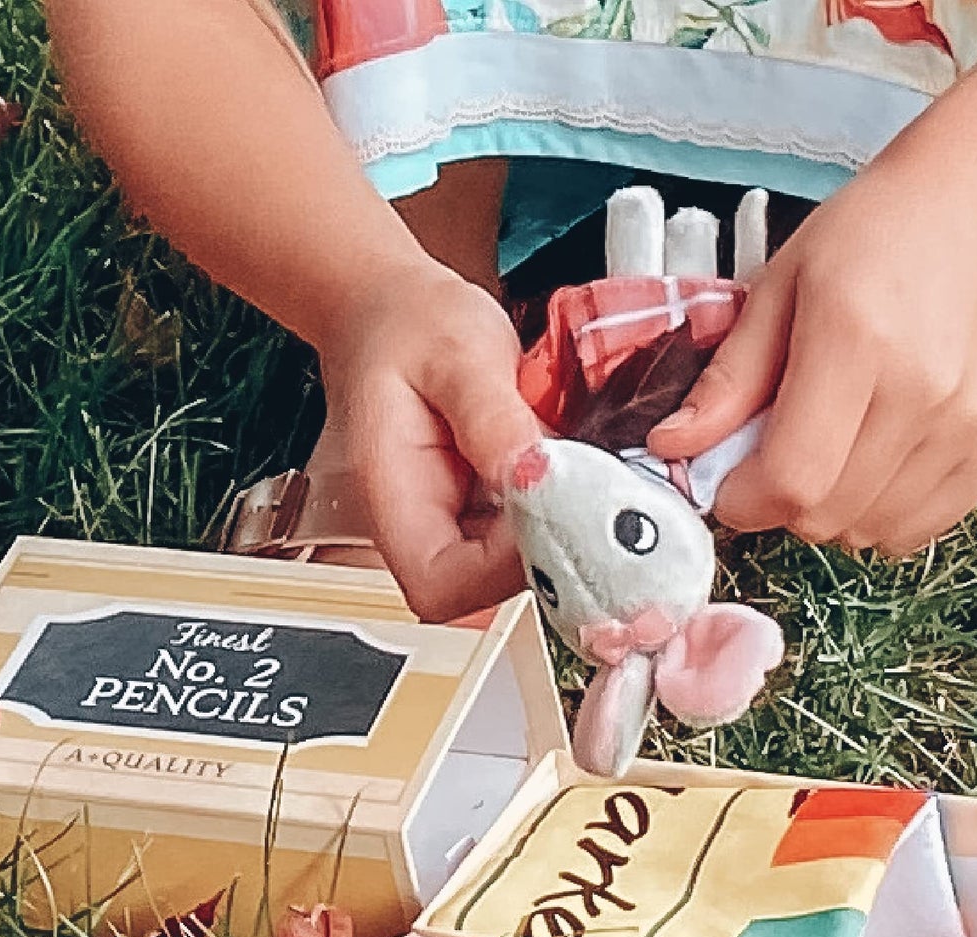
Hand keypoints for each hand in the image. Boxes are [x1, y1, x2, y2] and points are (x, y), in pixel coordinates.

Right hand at [313, 259, 541, 620]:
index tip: (549, 508)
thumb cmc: (408, 324)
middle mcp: (418, 526)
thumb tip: (536, 480)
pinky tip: (567, 465)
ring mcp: (452, 526)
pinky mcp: (483, 516)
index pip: (442, 584)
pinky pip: (528, 537)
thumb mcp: (459, 352)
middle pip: (482, 590)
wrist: (392, 306)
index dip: (502, 567)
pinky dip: (559, 509)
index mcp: (392, 498)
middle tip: (585, 484)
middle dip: (543, 547)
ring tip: (576, 464)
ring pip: (512, 570)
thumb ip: (494, 420)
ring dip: (558, 528)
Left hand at [647, 167, 976, 555]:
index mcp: (858, 341)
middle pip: (825, 515)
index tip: (728, 481)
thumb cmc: (875, 238)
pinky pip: (914, 530)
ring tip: (830, 446)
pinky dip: (879, 514)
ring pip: (867, 533)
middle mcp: (923, 391)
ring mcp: (968, 426)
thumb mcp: (779, 288)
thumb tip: (670, 446)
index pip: (791, 480)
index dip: (743, 500)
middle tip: (776, 451)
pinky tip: (872, 460)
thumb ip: (727, 379)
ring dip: (829, 511)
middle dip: (780, 503)